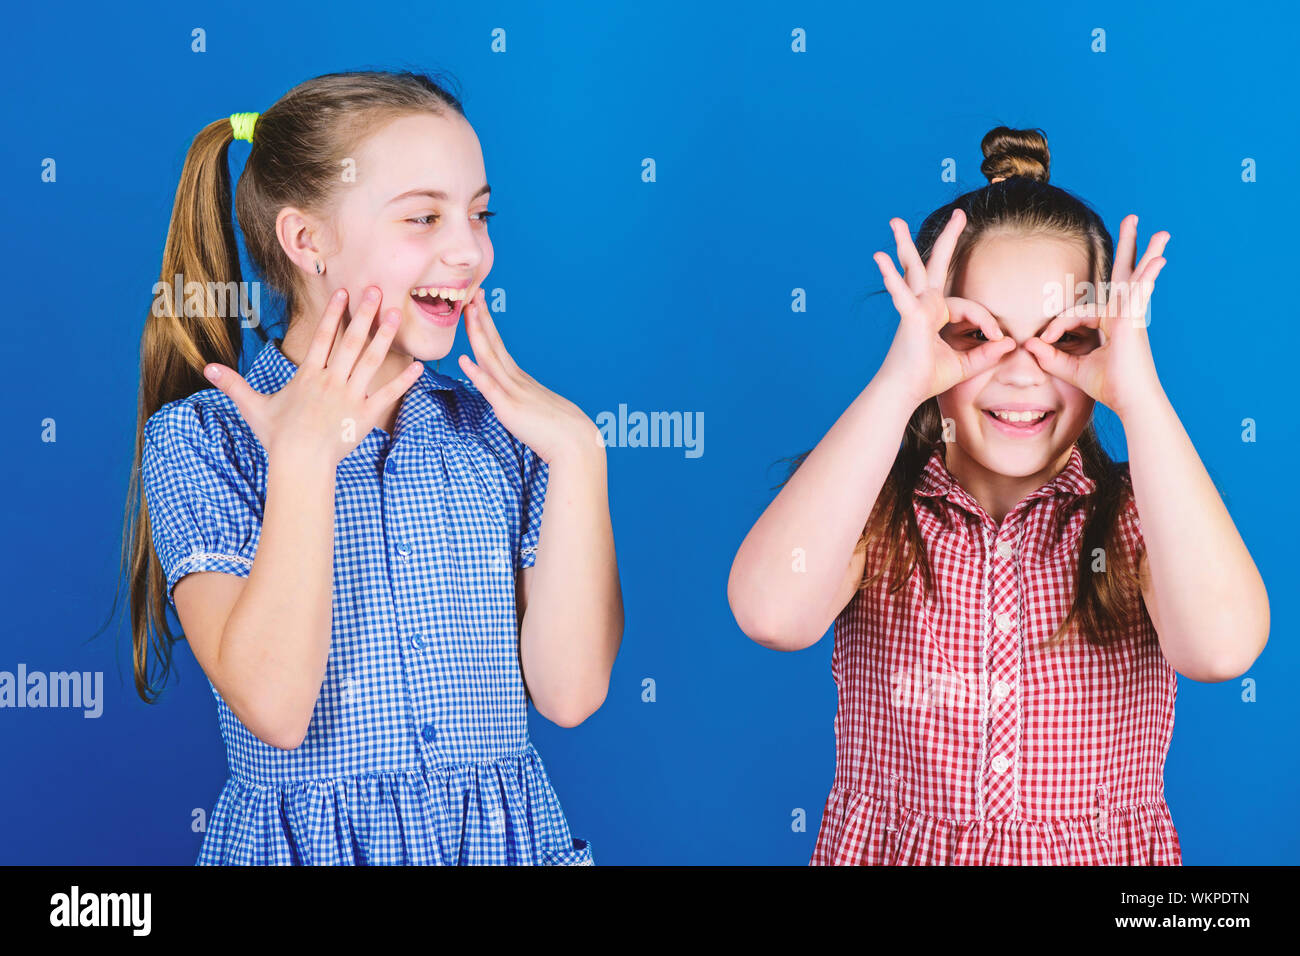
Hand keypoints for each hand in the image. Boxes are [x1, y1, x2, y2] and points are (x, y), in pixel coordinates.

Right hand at [201, 286, 423, 466]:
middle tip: (377, 290)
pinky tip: (419, 365)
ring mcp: (350, 397)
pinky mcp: (365, 415)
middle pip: (350, 341)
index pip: (324, 337)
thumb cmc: (278, 437)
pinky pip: (387, 394)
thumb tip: (206, 369)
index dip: (334, 313)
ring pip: (371, 361)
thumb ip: (234, 385)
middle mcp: (331, 381)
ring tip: (397, 315)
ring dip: (384, 337)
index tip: (344, 292)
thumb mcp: (253, 407)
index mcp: (309, 375)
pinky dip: (404, 380)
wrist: (299, 464)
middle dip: (364, 314)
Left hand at [457, 289, 599, 463]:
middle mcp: (516, 381)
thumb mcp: (535, 410)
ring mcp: (514, 393)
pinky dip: (476, 373)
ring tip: (467, 311)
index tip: (478, 305)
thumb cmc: (559, 431)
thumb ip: (523, 402)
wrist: (576, 444)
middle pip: (494, 344)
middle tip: (473, 292)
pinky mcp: (510, 410)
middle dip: (481, 318)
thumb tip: (513, 400)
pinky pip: (490, 388)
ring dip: (477, 334)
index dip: (487, 326)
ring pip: (491, 358)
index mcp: (521, 381)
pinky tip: (463, 359)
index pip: (499, 348)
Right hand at [873, 209, 1015, 406]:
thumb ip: (986, 354)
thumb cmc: (927, 379)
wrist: (904, 392)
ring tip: (895, 221)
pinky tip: (880, 258)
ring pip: (913, 269)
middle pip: (935, 266)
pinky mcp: (908, 317)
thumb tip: (1010, 344)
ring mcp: (914, 308)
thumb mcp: (965, 365)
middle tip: (959, 214)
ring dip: (904, 244)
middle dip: (948, 239)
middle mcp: (924, 306)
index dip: (988, 320)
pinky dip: (891, 278)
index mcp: (936, 314)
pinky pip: (902, 294)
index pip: (969, 306)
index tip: (999, 338)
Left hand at [1023, 214, 1167, 418]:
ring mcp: (1131, 316)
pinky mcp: (1135, 322)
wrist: (1130, 401)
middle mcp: (1123, 314)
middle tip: (1133, 219)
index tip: (1045, 341)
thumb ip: (1050, 356)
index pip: (1077, 311)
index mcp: (1110, 323)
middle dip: (1127, 247)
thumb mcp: (1072, 369)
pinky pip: (1139, 294)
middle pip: (1122, 274)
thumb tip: (1030, 343)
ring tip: (1160, 232)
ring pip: (1134, 277)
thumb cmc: (1109, 386)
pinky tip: (1159, 261)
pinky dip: (1147, 277)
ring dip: (1146, 252)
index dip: (1057, 325)